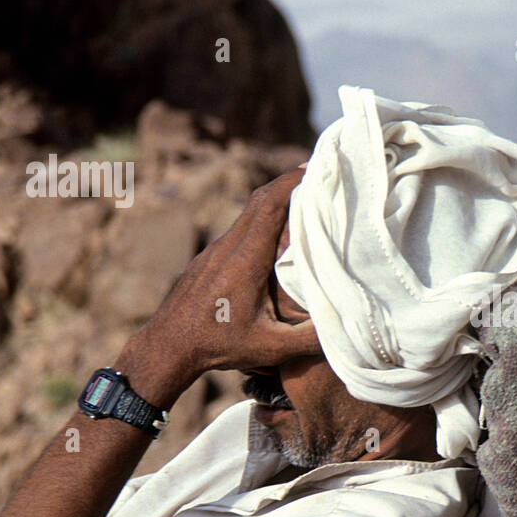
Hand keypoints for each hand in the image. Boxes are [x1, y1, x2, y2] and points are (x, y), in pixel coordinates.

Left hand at [117, 170, 321, 405]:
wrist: (167, 347)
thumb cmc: (219, 347)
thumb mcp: (272, 349)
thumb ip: (310, 339)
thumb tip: (349, 329)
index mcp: (246, 260)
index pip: (269, 206)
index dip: (292, 182)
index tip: (316, 167)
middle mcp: (228, 248)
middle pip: (259, 200)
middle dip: (289, 182)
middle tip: (318, 174)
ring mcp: (215, 251)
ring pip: (248, 214)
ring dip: (275, 202)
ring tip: (304, 201)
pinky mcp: (208, 259)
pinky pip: (239, 230)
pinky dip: (261, 221)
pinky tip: (275, 234)